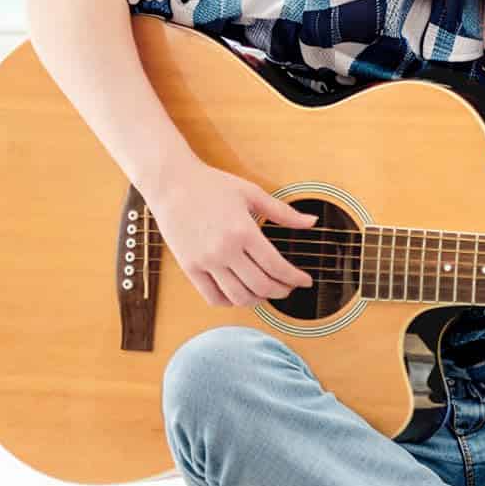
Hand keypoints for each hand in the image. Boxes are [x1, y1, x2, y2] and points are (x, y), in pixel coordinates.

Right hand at [151, 162, 318, 308]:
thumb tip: (312, 222)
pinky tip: (240, 293)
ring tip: (267, 292)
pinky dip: (230, 302)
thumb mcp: (252, 193)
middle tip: (289, 288)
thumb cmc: (212, 185)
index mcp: (244, 231)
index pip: (276, 266)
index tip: (305, 281)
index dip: (295, 278)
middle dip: (281, 292)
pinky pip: (213, 297)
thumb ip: (284, 212)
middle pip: (261, 286)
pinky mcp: (190, 267)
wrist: (172, 183)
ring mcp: (205, 261)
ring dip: (258, 300)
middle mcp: (225, 250)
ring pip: (238, 297)